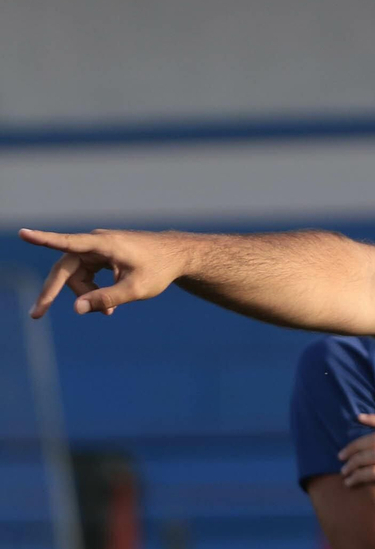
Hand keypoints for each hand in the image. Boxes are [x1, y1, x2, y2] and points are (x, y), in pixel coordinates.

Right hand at [19, 228, 186, 317]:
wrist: (178, 255)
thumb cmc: (159, 269)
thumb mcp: (135, 289)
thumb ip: (106, 298)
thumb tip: (76, 309)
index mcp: (104, 244)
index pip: (68, 242)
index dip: (44, 240)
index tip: (23, 233)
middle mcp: (96, 242)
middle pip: (67, 269)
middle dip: (54, 292)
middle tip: (37, 315)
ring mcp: (97, 248)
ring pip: (77, 276)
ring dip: (87, 295)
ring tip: (110, 312)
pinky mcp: (101, 255)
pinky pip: (87, 275)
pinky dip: (94, 290)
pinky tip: (109, 307)